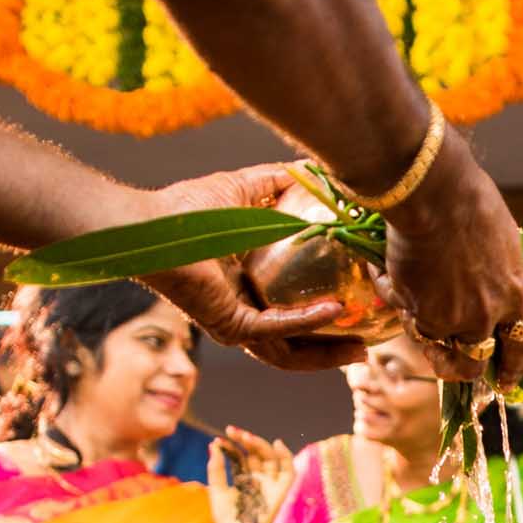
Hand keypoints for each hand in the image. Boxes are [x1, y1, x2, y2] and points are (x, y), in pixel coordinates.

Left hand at [138, 165, 364, 371]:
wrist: (153, 224)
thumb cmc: (188, 210)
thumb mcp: (246, 191)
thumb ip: (278, 182)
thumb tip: (314, 168)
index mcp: (250, 291)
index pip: (294, 318)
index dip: (328, 320)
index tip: (361, 311)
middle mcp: (244, 315)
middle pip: (297, 348)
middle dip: (334, 352)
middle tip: (369, 345)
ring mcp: (236, 325)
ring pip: (288, 354)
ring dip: (326, 354)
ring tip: (360, 348)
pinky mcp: (229, 325)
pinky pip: (275, 330)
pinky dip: (306, 323)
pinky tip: (333, 311)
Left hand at [208, 428, 294, 522]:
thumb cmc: (225, 517)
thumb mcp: (216, 489)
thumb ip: (216, 467)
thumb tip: (214, 445)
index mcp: (243, 479)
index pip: (239, 456)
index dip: (230, 446)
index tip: (219, 440)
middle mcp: (258, 479)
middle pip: (256, 453)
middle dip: (245, 441)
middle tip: (232, 431)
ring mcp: (270, 484)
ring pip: (270, 458)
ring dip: (260, 445)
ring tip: (247, 437)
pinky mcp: (281, 490)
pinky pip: (289, 472)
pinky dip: (287, 457)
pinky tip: (277, 444)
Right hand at [380, 142, 522, 386]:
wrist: (434, 194)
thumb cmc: (470, 202)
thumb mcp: (501, 240)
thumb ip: (498, 274)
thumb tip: (493, 282)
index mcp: (515, 295)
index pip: (520, 344)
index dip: (513, 367)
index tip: (505, 383)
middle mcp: (487, 316)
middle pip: (475, 362)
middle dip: (460, 369)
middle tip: (449, 363)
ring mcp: (452, 318)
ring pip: (434, 345)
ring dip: (420, 327)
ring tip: (406, 298)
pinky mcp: (419, 313)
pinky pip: (406, 317)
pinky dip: (394, 296)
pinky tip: (387, 273)